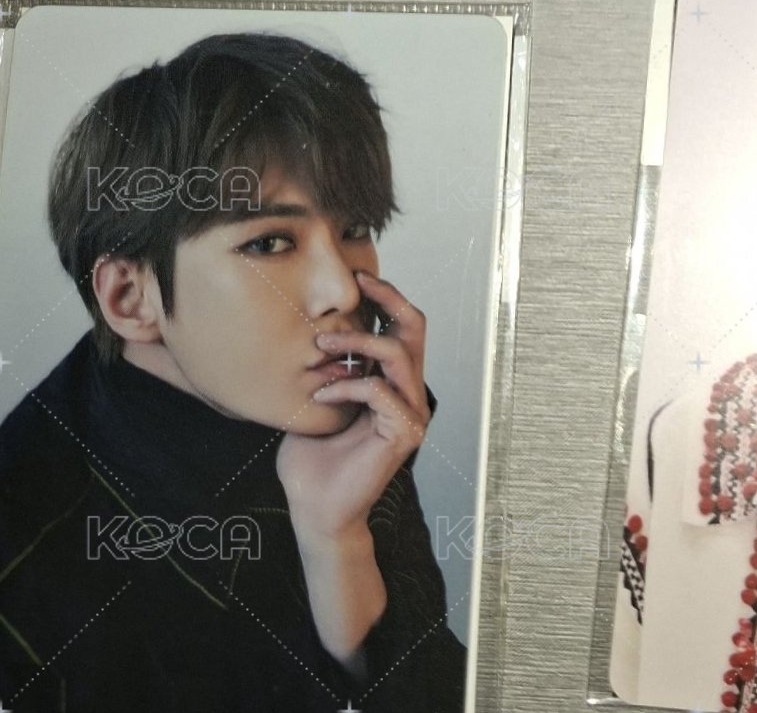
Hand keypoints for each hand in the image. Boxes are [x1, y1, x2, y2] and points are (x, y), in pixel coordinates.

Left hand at [278, 271, 429, 549]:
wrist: (317, 512)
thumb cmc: (313, 463)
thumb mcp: (316, 402)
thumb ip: (327, 371)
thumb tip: (310, 330)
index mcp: (393, 383)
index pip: (403, 328)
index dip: (387, 298)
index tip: (360, 275)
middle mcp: (410, 393)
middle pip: (415, 329)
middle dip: (388, 299)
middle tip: (358, 283)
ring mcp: (411, 413)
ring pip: (397, 354)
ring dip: (357, 342)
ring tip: (321, 344)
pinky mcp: (403, 433)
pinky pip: (379, 392)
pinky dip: (347, 385)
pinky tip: (322, 392)